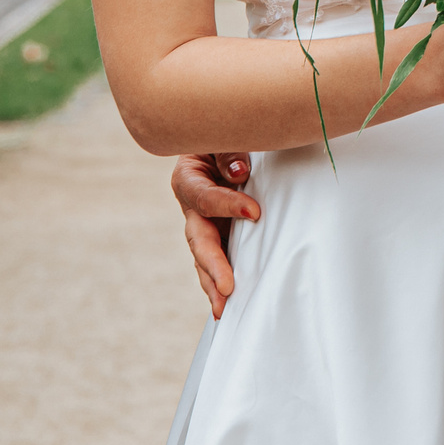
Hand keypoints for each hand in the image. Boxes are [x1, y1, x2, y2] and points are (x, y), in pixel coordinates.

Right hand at [173, 152, 256, 319]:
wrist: (228, 146)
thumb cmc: (228, 138)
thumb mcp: (224, 136)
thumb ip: (229, 150)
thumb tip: (239, 172)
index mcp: (188, 179)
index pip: (204, 196)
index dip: (227, 205)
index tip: (255, 213)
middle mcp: (192, 207)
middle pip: (198, 239)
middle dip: (213, 264)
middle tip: (228, 286)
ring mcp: (204, 225)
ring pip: (204, 258)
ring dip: (214, 283)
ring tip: (224, 308)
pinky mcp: (219, 236)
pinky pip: (217, 261)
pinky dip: (221, 282)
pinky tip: (229, 305)